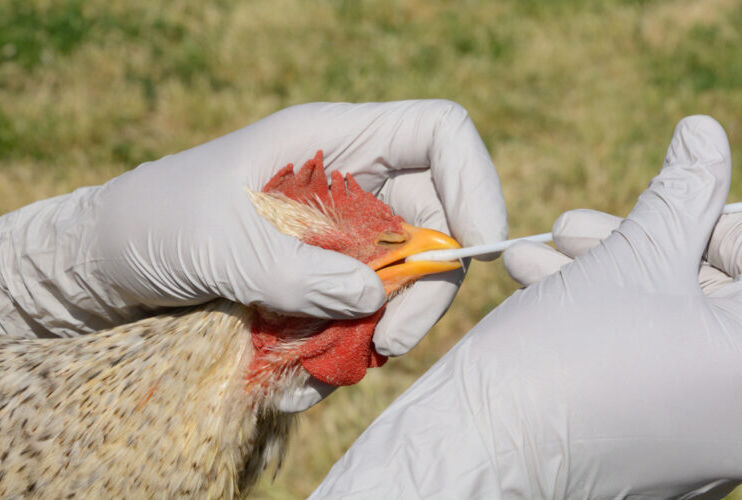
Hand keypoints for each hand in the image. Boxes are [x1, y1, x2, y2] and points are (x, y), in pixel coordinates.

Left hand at [0, 100, 506, 357]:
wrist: (111, 261)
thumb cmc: (156, 222)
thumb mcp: (220, 243)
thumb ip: (298, 273)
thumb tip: (374, 300)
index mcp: (335, 140)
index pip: (439, 135)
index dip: (475, 182)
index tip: (477, 248)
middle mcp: (352, 183)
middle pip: (435, 220)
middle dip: (425, 286)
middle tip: (391, 341)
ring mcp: (341, 234)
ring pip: (403, 280)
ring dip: (377, 330)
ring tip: (318, 367)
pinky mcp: (326, 279)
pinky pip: (363, 316)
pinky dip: (342, 350)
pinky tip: (293, 375)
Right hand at [310, 116, 741, 497]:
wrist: (477, 452)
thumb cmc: (550, 355)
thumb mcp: (627, 256)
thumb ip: (684, 190)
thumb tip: (708, 131)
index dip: (731, 222)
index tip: (671, 213)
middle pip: (718, 300)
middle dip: (643, 248)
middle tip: (575, 227)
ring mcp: (703, 449)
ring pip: (673, 336)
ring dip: (609, 283)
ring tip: (539, 257)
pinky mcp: (659, 461)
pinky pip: (651, 378)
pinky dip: (609, 334)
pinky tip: (543, 296)